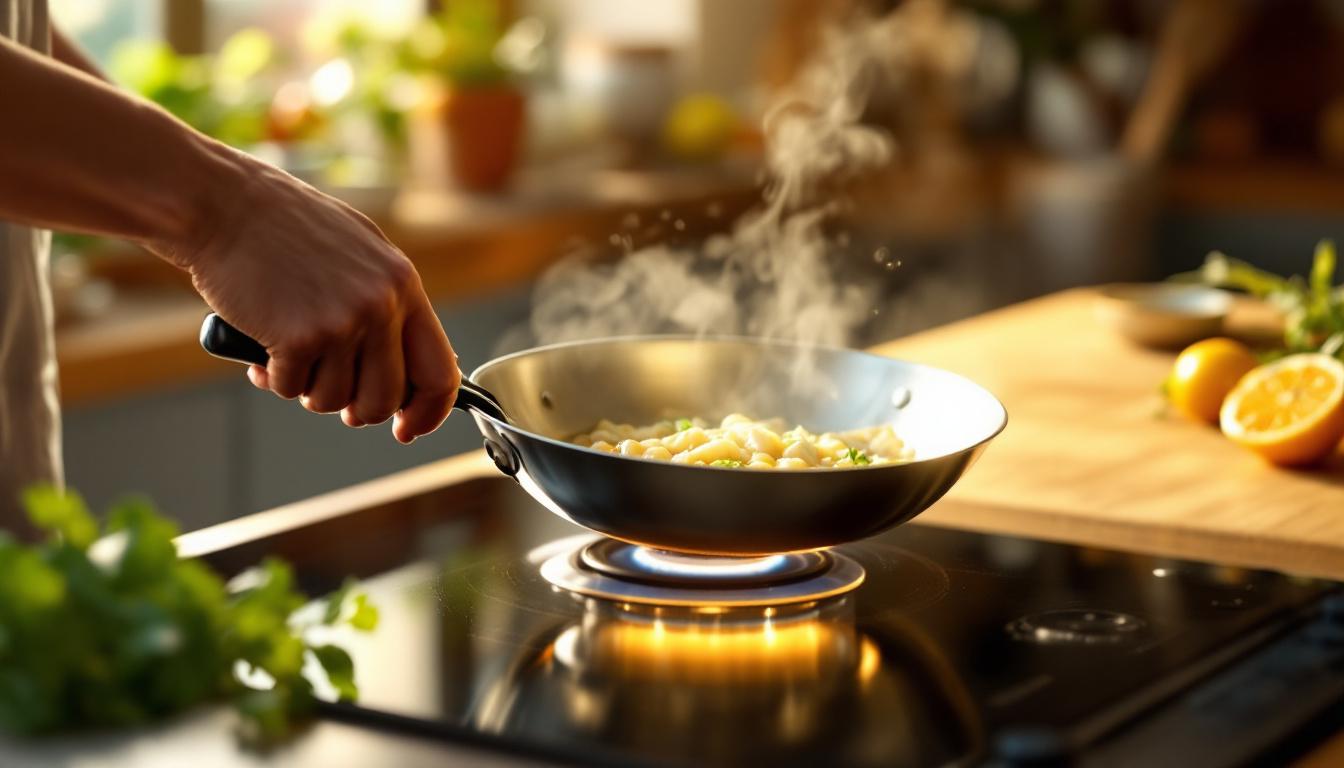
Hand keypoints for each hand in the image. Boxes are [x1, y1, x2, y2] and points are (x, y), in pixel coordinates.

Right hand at [173, 156, 458, 442]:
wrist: (223, 205)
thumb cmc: (286, 227)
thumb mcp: (361, 253)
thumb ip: (390, 303)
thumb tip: (412, 362)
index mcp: (404, 285)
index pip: (439, 372)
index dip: (427, 412)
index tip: (408, 429)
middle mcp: (381, 306)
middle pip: (385, 399)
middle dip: (356, 409)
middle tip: (331, 395)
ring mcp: (341, 323)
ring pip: (335, 400)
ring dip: (309, 388)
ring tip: (291, 353)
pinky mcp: (298, 338)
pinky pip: (292, 388)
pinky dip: (274, 377)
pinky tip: (264, 349)